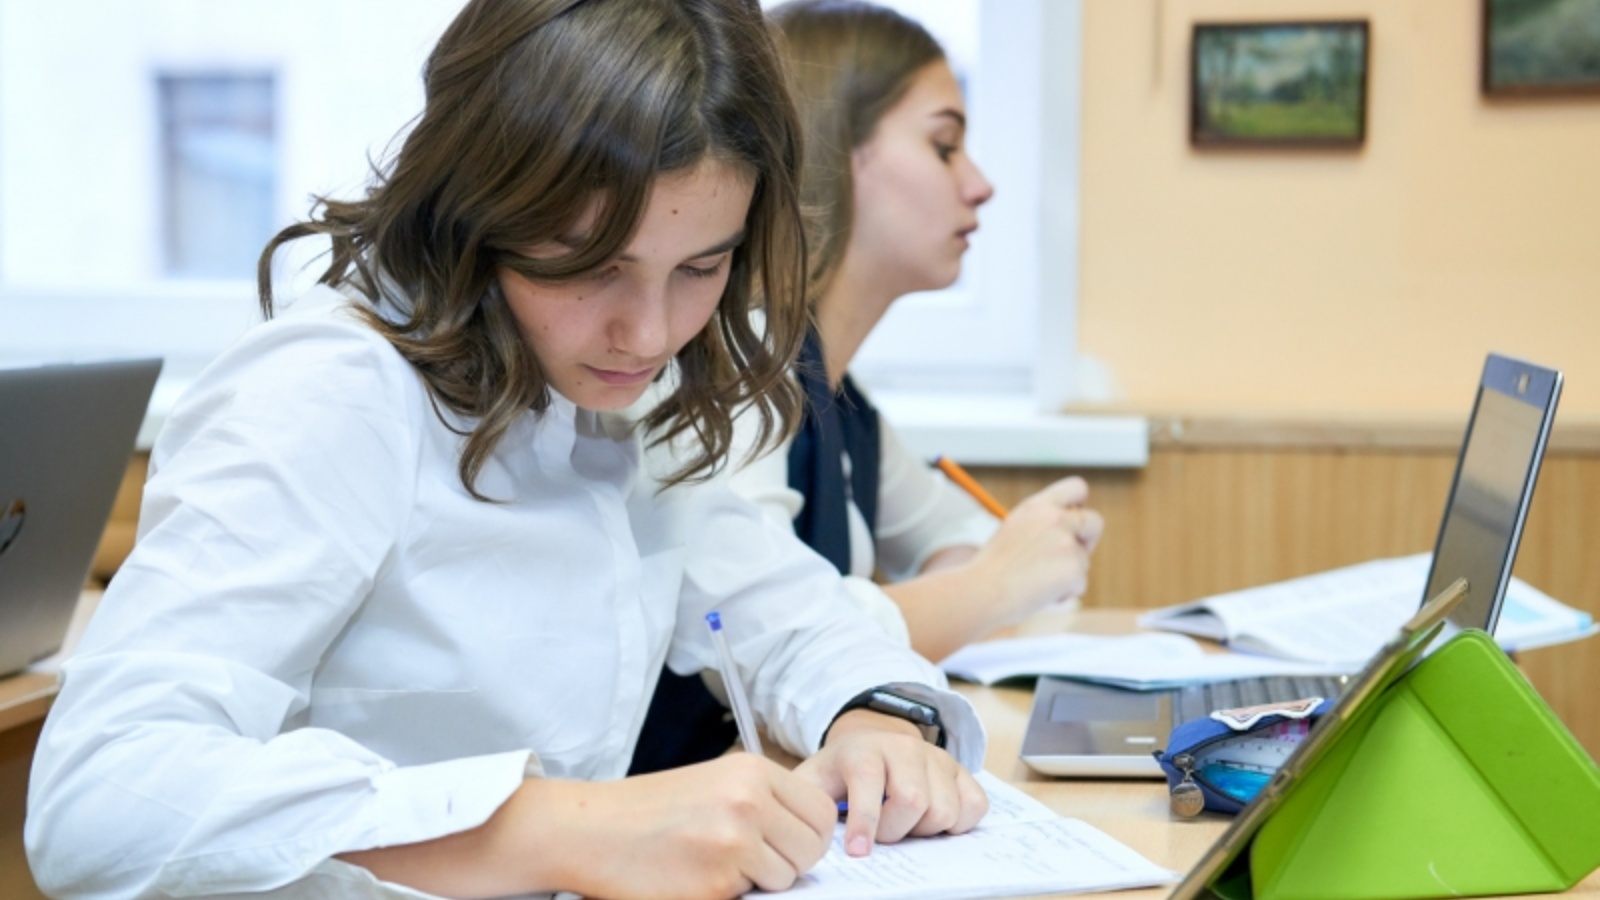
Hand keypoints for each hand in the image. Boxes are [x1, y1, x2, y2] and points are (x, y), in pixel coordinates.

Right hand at [559, 754, 837, 898]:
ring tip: (717, 865)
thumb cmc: (650, 810)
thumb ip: (765, 801)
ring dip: (759, 882)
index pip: (820, 812)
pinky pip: (750, 898)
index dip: (809, 836)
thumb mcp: (716, 783)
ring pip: (786, 879)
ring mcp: (734, 843)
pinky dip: (728, 894)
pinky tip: (696, 877)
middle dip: (789, 863)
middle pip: (811, 849)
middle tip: (752, 861)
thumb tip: (811, 835)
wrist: (590, 829)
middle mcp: (749, 801)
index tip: (788, 845)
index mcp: (752, 772)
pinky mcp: (716, 884)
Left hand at [795, 709, 987, 857]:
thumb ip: (806, 802)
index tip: (858, 851)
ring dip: (924, 830)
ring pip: (945, 809)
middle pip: (913, 800)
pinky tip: (933, 822)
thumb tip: (807, 833)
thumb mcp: (814, 780)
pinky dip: (958, 824)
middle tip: (883, 834)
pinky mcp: (962, 771)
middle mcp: (905, 747)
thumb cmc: (841, 772)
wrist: (872, 743)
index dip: (866, 820)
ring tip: (905, 825)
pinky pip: (975, 806)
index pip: (868, 783)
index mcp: (864, 750)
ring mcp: (937, 758)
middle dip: (896, 830)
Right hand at [971, 476, 1103, 628]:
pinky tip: (1040, 594)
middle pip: (1094, 521)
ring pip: (1084, 559)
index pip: (1077, 487)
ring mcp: (1066, 542)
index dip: (1080, 504)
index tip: (1073, 519)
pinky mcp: (1074, 568)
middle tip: (1069, 557)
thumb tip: (1072, 530)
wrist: (982, 590)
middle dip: (1088, 539)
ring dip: (1068, 573)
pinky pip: (1080, 584)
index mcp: (1038, 506)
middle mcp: (1055, 518)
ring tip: (1036, 582)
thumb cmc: (994, 567)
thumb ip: (1043, 523)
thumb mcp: (1015, 529)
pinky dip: (1065, 593)